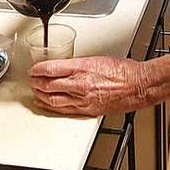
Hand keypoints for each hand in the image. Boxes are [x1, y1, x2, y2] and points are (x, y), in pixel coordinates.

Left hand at [29, 56, 151, 116]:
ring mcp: (83, 99)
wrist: (138, 85)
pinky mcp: (87, 110)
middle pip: (48, 85)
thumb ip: (78, 65)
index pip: (51, 69)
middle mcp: (80, 85)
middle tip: (32, 80)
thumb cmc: (123, 71)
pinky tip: (46, 104)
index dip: (38, 70)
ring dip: (41, 95)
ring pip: (53, 99)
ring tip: (36, 91)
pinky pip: (64, 110)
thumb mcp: (97, 59)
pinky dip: (52, 107)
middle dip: (36, 83)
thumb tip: (64, 67)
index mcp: (82, 68)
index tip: (34, 69)